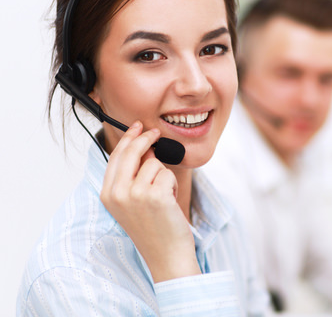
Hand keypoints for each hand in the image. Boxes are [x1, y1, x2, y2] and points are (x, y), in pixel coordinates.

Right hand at [100, 121, 200, 282]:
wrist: (166, 255)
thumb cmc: (153, 229)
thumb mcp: (133, 203)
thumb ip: (132, 177)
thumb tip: (145, 148)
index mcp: (107, 195)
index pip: (115, 157)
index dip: (127, 139)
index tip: (137, 127)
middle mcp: (117, 194)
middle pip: (131, 152)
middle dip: (145, 138)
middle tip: (156, 133)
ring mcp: (135, 194)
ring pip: (153, 163)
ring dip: (164, 175)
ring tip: (164, 196)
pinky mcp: (154, 195)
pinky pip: (167, 173)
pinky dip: (172, 184)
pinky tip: (170, 201)